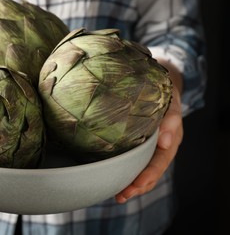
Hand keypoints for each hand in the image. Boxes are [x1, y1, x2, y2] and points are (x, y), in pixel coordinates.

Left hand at [115, 60, 182, 202]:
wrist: (158, 89)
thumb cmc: (165, 97)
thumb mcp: (171, 105)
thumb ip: (171, 120)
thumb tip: (166, 142)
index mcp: (170, 142)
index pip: (159, 163)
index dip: (149, 175)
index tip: (137, 184)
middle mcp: (160, 150)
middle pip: (150, 173)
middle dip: (137, 186)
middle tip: (122, 195)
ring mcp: (149, 150)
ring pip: (142, 172)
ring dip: (131, 185)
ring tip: (118, 195)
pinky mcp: (138, 147)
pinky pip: (134, 163)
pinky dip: (126, 173)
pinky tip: (113, 179)